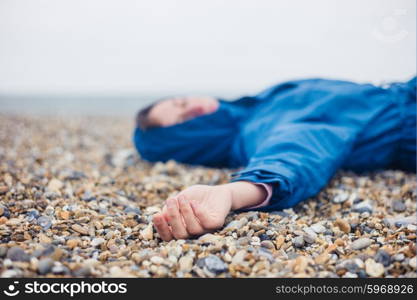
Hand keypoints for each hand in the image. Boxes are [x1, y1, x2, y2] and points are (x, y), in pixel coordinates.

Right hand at [152, 181, 266, 240]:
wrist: (217, 191)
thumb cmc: (196, 196)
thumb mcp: (180, 198)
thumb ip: (172, 207)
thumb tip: (163, 216)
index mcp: (182, 228)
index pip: (169, 236)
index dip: (161, 228)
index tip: (156, 215)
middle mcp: (192, 232)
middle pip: (180, 235)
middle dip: (173, 218)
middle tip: (170, 201)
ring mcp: (205, 230)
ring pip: (192, 229)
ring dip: (185, 212)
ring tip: (183, 197)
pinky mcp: (216, 224)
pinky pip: (206, 223)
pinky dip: (198, 212)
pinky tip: (194, 202)